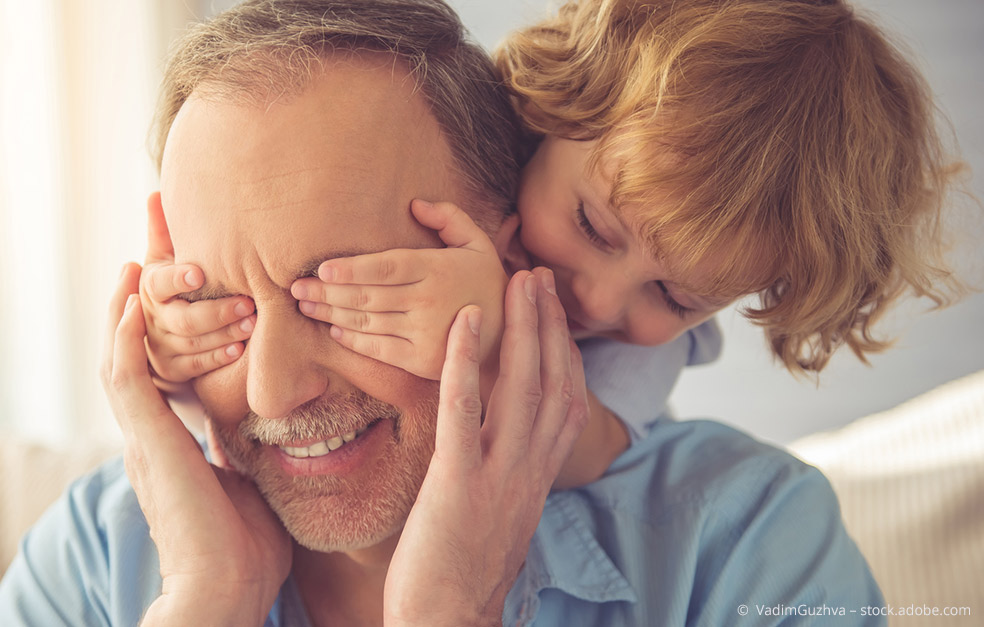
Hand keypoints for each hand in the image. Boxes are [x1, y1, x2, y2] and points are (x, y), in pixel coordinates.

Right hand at [102, 263, 288, 624]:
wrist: (226, 591)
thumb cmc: (245, 549)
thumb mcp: (248, 481)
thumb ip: (244, 451)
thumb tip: (267, 432)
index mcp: (171, 442)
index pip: (160, 369)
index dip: (159, 328)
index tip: (174, 286)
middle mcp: (149, 434)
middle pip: (132, 352)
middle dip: (137, 302)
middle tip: (143, 252)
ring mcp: (144, 438)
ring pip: (119, 358)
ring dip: (126, 307)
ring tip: (133, 261)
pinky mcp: (149, 443)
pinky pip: (127, 378)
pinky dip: (124, 338)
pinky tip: (130, 301)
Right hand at [140, 192, 255, 393]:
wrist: (159, 329)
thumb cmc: (173, 284)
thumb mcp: (164, 258)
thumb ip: (163, 230)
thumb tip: (155, 192)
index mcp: (149, 287)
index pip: (161, 282)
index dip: (179, 278)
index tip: (200, 273)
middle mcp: (151, 318)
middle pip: (182, 319)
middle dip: (216, 312)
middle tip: (249, 302)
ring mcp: (161, 346)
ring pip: (193, 343)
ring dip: (225, 334)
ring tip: (254, 323)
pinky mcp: (173, 369)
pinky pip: (196, 365)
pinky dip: (218, 356)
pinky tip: (240, 349)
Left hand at [290, 199, 506, 380]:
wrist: (511, 336)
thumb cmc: (488, 283)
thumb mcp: (478, 243)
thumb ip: (449, 219)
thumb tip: (414, 204)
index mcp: (437, 270)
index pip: (386, 268)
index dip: (352, 268)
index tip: (322, 268)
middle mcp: (428, 302)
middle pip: (367, 296)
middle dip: (327, 291)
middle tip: (295, 287)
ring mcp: (425, 334)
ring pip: (367, 322)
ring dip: (331, 314)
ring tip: (305, 305)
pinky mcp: (422, 361)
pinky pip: (379, 349)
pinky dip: (353, 340)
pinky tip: (334, 330)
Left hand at [383, 268, 589, 625]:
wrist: (447, 624)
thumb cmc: (462, 572)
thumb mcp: (498, 515)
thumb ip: (507, 474)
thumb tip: (501, 444)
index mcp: (537, 479)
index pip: (566, 403)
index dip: (564, 352)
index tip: (554, 312)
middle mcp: (529, 474)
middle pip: (553, 385)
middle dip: (550, 326)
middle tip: (539, 275)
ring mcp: (498, 478)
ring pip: (522, 389)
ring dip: (522, 328)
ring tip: (517, 282)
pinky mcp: (459, 485)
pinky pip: (466, 412)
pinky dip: (466, 361)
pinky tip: (463, 321)